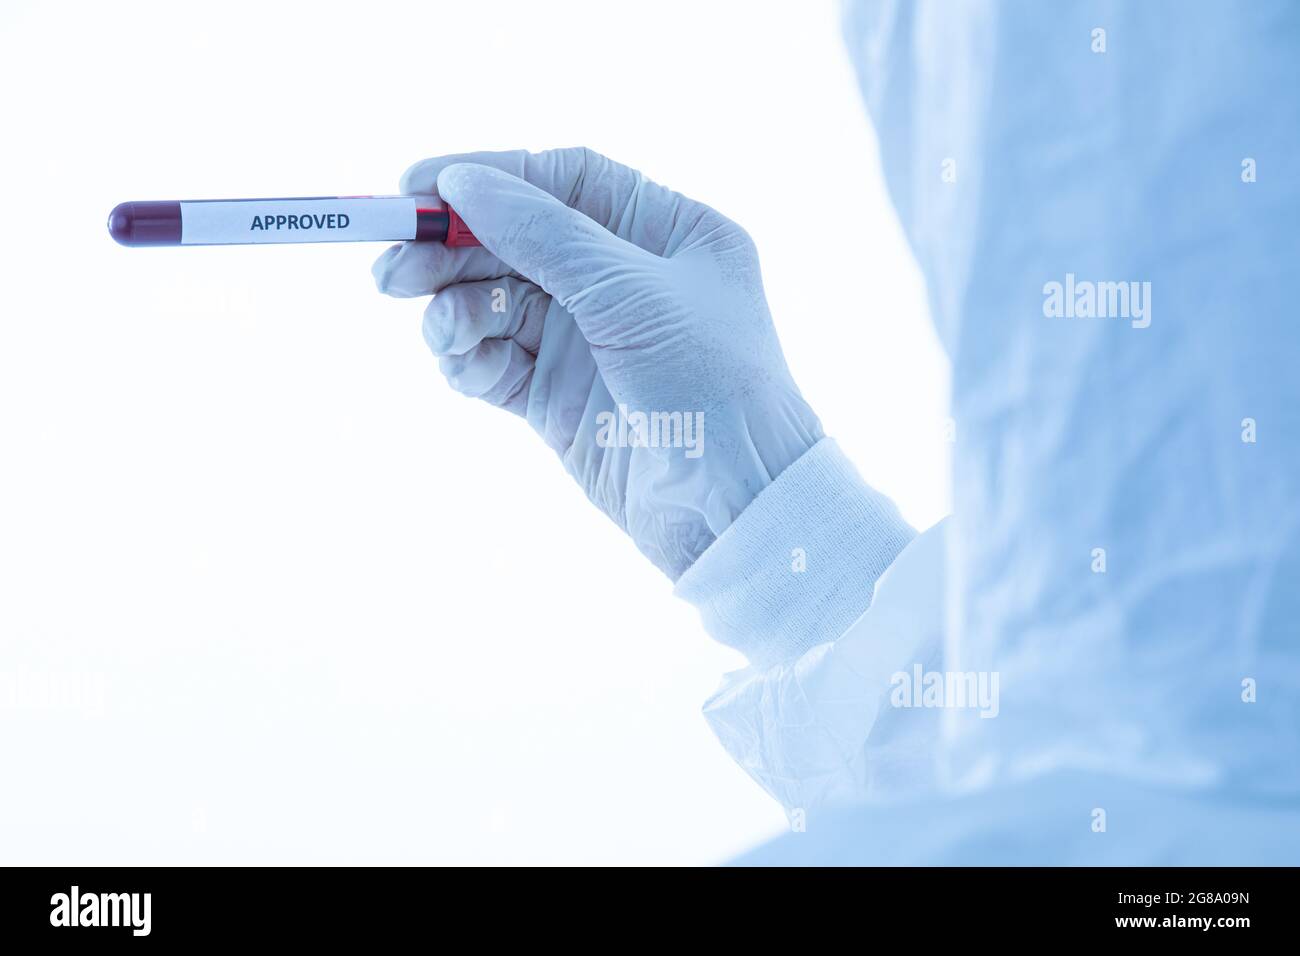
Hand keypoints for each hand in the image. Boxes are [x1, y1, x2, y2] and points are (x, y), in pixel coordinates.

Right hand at [373, 148, 822, 578]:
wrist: (737, 513)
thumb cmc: (715, 389)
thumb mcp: (632, 295)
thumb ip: (545, 235)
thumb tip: (462, 182)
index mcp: (668, 232)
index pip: (565, 181)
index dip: (490, 176)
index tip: (415, 185)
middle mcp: (627, 279)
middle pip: (518, 239)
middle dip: (453, 251)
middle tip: (392, 271)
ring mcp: (591, 340)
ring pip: (498, 302)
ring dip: (455, 310)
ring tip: (438, 332)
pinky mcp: (561, 399)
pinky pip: (496, 362)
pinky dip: (469, 359)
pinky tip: (460, 366)